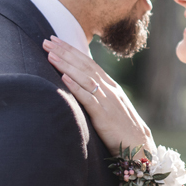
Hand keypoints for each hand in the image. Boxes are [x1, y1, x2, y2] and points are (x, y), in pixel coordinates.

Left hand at [42, 36, 154, 155]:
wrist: (138, 145)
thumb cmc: (122, 129)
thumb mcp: (111, 107)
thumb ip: (98, 95)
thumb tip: (81, 87)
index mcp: (110, 86)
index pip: (89, 63)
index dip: (72, 50)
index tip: (56, 41)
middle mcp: (109, 89)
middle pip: (85, 65)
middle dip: (65, 52)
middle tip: (48, 41)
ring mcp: (107, 101)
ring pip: (85, 77)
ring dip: (67, 65)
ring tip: (51, 55)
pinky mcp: (104, 115)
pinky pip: (88, 98)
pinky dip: (75, 86)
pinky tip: (63, 77)